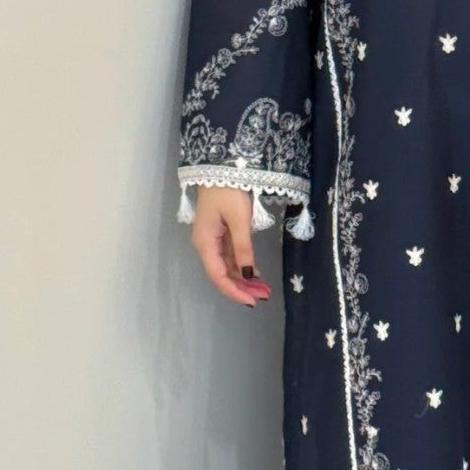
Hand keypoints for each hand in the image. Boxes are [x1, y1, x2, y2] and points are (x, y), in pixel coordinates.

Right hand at [189, 186, 272, 306]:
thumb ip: (243, 248)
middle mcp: (206, 244)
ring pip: (227, 266)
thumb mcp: (239, 219)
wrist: (222, 168)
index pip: (218, 275)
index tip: (251, 300)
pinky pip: (230, 256)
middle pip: (222, 273)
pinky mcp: (221, 234)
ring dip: (243, 278)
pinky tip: (256, 273)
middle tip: (263, 295)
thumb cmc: (229, 191)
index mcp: (205, 242)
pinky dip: (242, 265)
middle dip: (242, 287)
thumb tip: (247, 273)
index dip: (234, 290)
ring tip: (263, 288)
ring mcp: (213, 239)